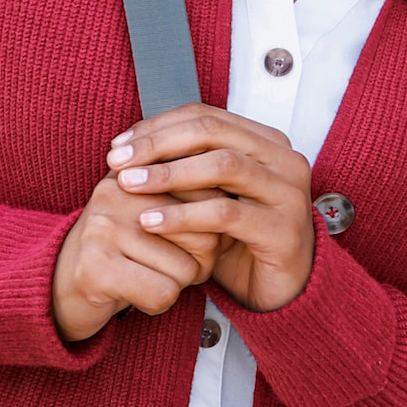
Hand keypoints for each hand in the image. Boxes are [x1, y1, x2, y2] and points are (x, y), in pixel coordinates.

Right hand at [51, 171, 220, 343]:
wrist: (58, 289)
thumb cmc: (121, 254)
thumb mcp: (156, 218)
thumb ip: (193, 203)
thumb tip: (237, 205)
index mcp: (137, 172)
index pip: (210, 195)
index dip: (210, 231)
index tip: (186, 242)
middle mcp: (117, 191)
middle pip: (204, 233)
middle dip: (198, 262)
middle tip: (166, 267)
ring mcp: (103, 227)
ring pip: (186, 270)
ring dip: (175, 286)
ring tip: (145, 278)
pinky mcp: (96, 266)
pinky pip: (162, 293)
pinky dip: (157, 305)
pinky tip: (134, 296)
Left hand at [106, 105, 314, 313]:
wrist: (280, 290)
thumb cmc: (241, 240)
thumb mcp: (213, 195)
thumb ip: (187, 166)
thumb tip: (129, 145)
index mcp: (267, 142)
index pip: (206, 116)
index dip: (158, 126)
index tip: (119, 145)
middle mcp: (284, 160)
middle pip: (212, 132)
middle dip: (158, 144)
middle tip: (117, 161)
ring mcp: (288, 193)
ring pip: (222, 165)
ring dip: (169, 174)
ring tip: (130, 185)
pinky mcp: (283, 229)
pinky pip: (226, 213)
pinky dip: (183, 214)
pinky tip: (151, 221)